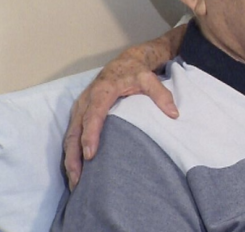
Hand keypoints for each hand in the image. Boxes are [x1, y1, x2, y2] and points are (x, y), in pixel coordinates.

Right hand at [63, 25, 186, 189]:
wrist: (124, 62)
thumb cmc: (136, 72)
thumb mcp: (150, 79)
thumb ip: (161, 95)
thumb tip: (174, 114)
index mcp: (102, 92)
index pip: (93, 116)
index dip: (90, 135)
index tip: (91, 154)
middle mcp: (86, 100)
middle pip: (75, 130)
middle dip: (74, 155)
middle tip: (78, 179)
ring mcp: (80, 107)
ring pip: (70, 135)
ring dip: (70, 158)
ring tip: (75, 181)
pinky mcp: (79, 113)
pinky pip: (71, 134)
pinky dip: (70, 152)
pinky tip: (75, 169)